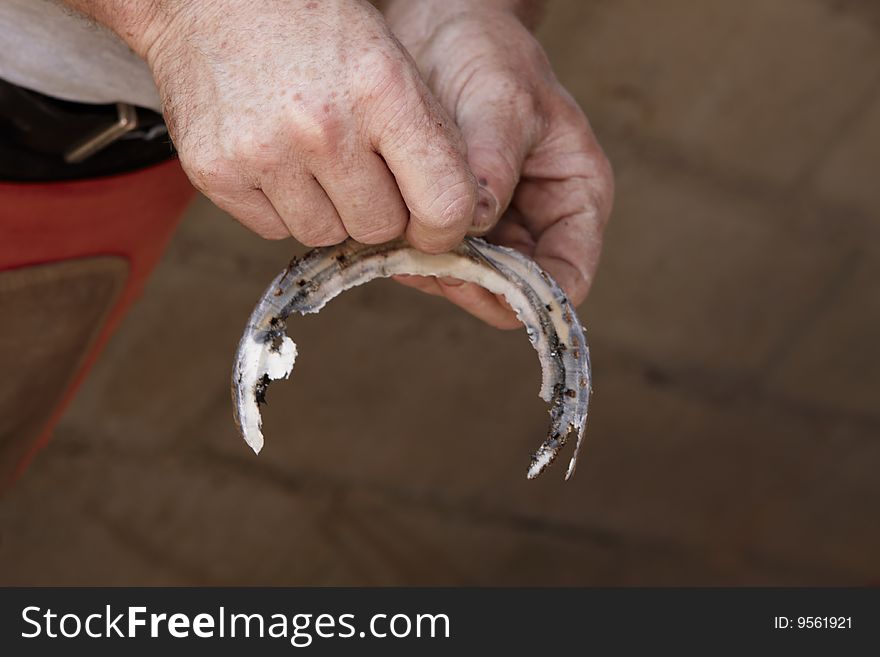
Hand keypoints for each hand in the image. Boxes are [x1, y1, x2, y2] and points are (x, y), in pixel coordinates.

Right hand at [106, 0, 480, 251]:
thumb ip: (425, 138)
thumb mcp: (390, 61)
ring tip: (310, 154)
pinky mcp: (216, 173)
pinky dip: (280, 205)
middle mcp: (322, 129)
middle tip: (359, 165)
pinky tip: (273, 156)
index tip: (432, 223)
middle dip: (377, 207)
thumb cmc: (314, 28)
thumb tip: (449, 219)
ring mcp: (263, 153)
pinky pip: (274, 230)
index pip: (444, 205)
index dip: (444, 226)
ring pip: (324, 234)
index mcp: (382, 91)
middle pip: (379, 228)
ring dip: (327, 209)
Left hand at [384, 1, 613, 327]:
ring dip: (432, 273)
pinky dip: (410, 257)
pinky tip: (384, 236)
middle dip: (468, 285)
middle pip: (512, 291)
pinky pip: (435, 260)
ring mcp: (494, 228)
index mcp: (576, 196)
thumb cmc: (488, 53)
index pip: (567, 277)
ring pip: (469, 283)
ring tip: (395, 242)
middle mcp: (538, 222)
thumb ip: (492, 163)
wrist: (441, 31)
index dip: (527, 295)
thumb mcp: (501, 99)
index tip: (476, 280)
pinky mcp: (453, 224)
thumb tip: (475, 222)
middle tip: (419, 261)